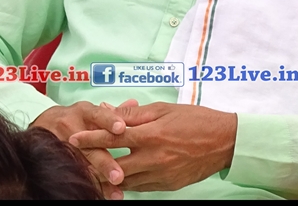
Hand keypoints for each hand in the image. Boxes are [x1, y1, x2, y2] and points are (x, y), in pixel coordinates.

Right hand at [31, 99, 137, 199]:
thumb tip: (134, 103)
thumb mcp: (89, 111)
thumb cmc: (72, 118)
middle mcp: (71, 127)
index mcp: (83, 112)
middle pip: (88, 146)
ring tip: (115, 192)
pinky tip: (101, 194)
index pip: (97, 115)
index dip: (109, 121)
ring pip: (81, 164)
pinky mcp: (58, 159)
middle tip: (118, 175)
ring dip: (99, 180)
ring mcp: (62, 144)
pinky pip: (75, 173)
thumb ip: (112, 111)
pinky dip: (90, 185)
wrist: (42, 124)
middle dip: (104, 162)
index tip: (121, 128)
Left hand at [69, 102, 236, 192]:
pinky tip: (118, 176)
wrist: (226, 142)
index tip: (72, 138)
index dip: (90, 138)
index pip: (113, 138)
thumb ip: (132, 114)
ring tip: (92, 170)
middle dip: (94, 163)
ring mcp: (162, 175)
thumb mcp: (162, 109)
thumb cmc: (194, 120)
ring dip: (108, 176)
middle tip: (77, 159)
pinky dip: (128, 182)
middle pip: (114, 166)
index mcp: (151, 135)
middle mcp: (155, 158)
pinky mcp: (169, 185)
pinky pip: (142, 187)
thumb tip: (107, 110)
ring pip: (126, 181)